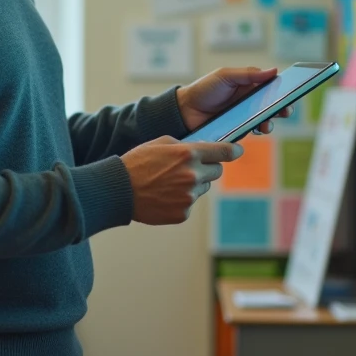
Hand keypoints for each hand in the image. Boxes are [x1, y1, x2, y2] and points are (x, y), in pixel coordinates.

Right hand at [121, 136, 241, 224]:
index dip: (233, 151)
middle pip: (217, 171)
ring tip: (168, 182)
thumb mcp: (160, 142)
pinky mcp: (182, 213)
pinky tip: (164, 195)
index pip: (223, 152)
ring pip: (202, 187)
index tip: (237, 151)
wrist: (119, 190)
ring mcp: (189, 196)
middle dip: (208, 167)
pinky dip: (181, 199)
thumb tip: (203, 149)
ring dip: (193, 184)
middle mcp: (193, 175)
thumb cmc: (137, 163)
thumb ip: (185, 145)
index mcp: (188, 154)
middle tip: (189, 168)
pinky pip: (190, 203)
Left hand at [176, 67, 294, 133]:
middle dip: (282, 108)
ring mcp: (244, 117)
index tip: (293, 92)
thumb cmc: (204, 89)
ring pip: (265, 120)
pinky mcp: (238, 130)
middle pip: (272, 105)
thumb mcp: (225, 76)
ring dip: (271, 122)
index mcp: (248, 85)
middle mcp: (249, 101)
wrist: (184, 111)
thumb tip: (273, 71)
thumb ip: (248, 74)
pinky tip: (257, 129)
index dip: (284, 90)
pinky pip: (252, 132)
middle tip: (285, 111)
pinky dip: (257, 131)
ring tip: (267, 124)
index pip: (271, 87)